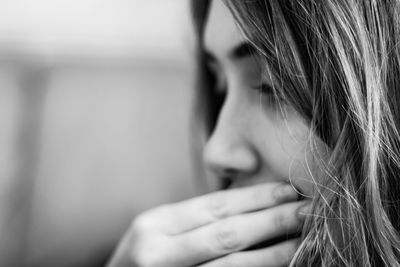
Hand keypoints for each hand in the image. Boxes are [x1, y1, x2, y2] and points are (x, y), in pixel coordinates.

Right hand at [106, 183, 309, 266]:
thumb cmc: (140, 261)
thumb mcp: (157, 231)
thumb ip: (193, 221)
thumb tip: (248, 208)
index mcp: (155, 224)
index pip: (216, 206)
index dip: (256, 198)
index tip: (289, 189)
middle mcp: (159, 252)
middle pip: (229, 233)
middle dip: (273, 220)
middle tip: (308, 209)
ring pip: (234, 266)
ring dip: (274, 253)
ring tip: (304, 239)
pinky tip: (281, 264)